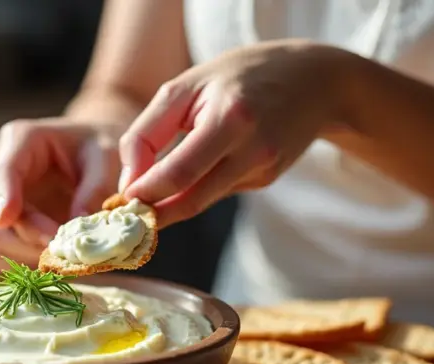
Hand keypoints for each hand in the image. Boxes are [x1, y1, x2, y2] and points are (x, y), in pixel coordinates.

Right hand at [0, 118, 120, 270]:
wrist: (91, 160)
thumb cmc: (98, 152)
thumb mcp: (107, 158)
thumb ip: (95, 187)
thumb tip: (77, 223)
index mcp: (19, 140)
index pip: (2, 170)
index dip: (3, 195)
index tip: (7, 218)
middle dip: (26, 239)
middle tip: (64, 251)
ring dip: (23, 258)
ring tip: (61, 260)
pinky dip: (12, 266)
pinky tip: (42, 264)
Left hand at [118, 40, 345, 226]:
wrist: (314, 78)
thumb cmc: (236, 77)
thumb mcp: (184, 88)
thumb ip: (147, 134)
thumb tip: (128, 184)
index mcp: (231, 118)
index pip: (178, 173)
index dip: (144, 194)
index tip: (119, 201)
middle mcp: (254, 148)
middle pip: (191, 199)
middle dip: (154, 213)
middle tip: (125, 217)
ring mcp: (265, 167)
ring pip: (203, 200)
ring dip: (171, 205)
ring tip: (146, 198)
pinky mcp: (268, 178)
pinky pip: (219, 191)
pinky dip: (199, 187)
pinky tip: (203, 165)